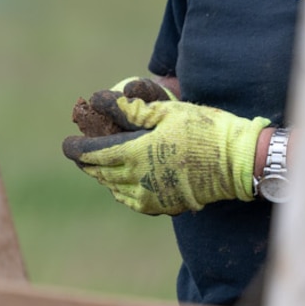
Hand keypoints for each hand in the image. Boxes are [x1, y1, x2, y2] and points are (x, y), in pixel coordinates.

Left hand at [63, 87, 269, 216]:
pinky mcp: (163, 206)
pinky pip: (133, 201)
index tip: (68, 143)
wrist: (236, 162)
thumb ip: (132, 110)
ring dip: (104, 177)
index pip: (93, 154)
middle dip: (87, 163)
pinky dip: (122, 191)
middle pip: (101, 173)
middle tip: (81, 153)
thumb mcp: (168, 112)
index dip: (77, 149)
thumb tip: (101, 99)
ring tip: (101, 165)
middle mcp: (138, 180)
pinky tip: (124, 183)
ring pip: (115, 188)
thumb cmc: (204, 131)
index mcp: (135, 154)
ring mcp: (151, 196)